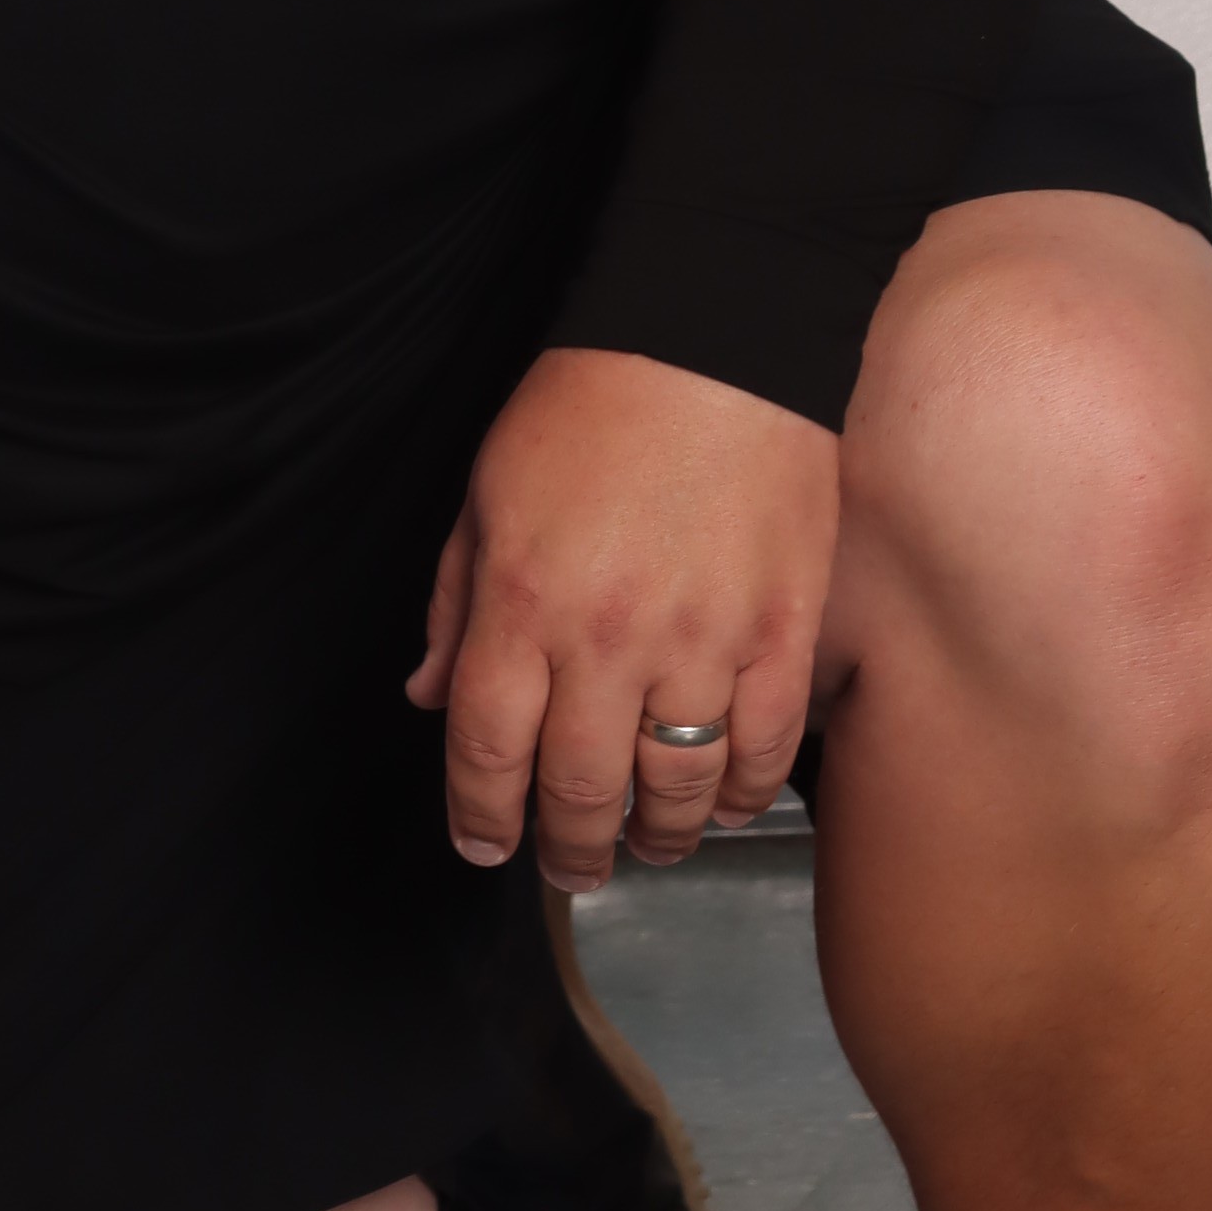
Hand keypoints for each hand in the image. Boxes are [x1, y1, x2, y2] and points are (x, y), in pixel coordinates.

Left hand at [408, 344, 836, 888]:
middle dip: (566, 849)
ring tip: (643, 844)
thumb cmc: (589, 408)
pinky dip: (739, 797)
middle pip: (578, 791)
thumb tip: (430, 694)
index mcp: (521, 599)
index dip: (480, 816)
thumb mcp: (488, 490)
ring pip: (674, 791)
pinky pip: (761, 755)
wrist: (712, 344)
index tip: (484, 846)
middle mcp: (606, 638)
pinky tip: (721, 803)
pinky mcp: (782, 638)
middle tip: (568, 866)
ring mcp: (702, 644)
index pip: (485, 749)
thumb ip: (455, 601)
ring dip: (654, 838)